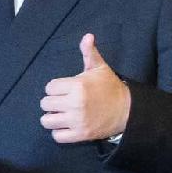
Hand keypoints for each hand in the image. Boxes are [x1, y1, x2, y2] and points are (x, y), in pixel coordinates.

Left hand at [40, 30, 130, 145]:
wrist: (127, 110)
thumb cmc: (109, 87)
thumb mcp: (100, 68)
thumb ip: (89, 52)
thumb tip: (87, 36)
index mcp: (78, 85)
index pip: (49, 87)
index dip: (55, 88)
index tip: (64, 89)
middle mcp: (75, 103)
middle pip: (45, 103)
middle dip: (52, 102)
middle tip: (62, 102)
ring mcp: (77, 120)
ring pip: (46, 121)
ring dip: (52, 118)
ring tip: (61, 114)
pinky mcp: (80, 134)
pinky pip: (57, 136)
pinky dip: (59, 132)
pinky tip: (66, 125)